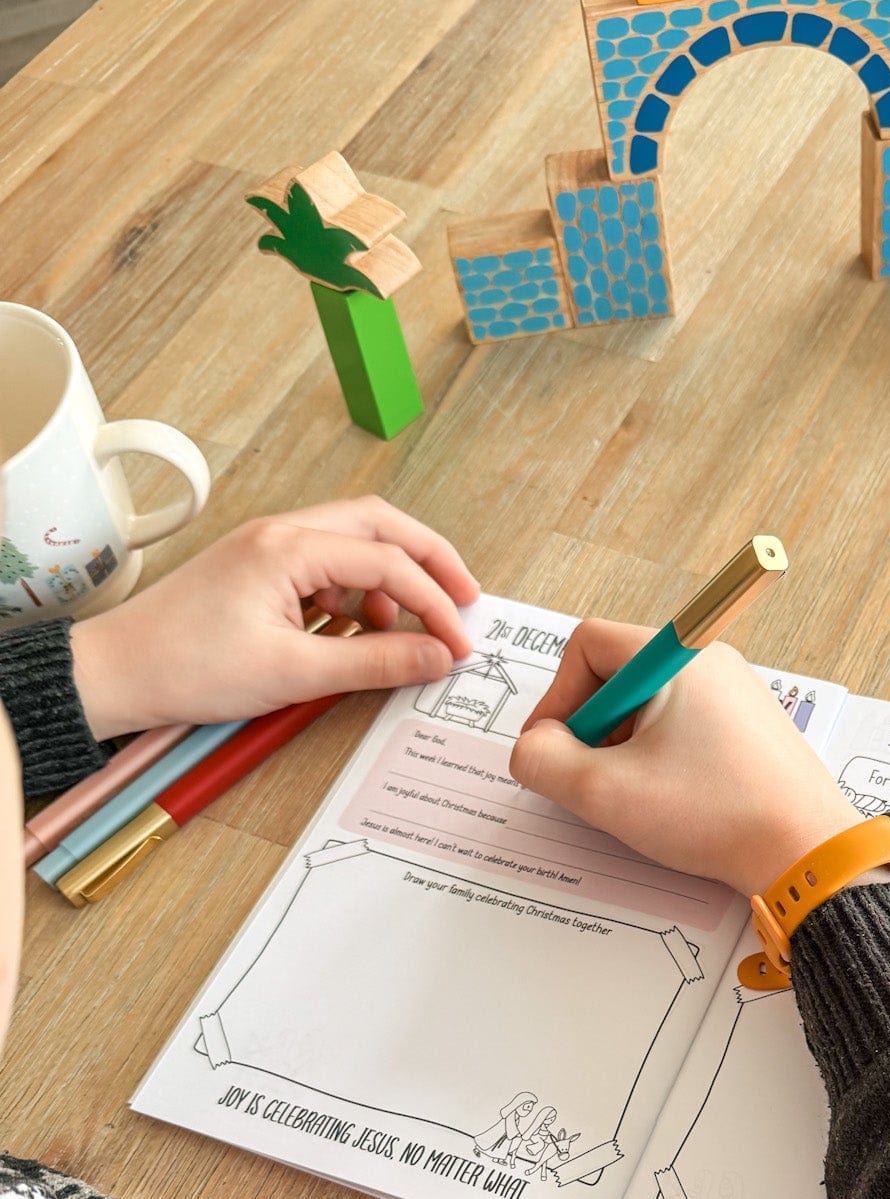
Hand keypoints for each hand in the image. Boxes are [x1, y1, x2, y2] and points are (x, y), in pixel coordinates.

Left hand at [70, 496, 477, 737]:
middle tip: (465, 601)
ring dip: (392, 576)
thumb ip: (374, 662)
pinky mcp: (257, 568)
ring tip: (409, 627)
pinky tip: (360, 628)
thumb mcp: (294, 673)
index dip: (434, 604)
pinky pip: (326, 562)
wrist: (115, 673)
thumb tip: (435, 658)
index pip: (388, 561)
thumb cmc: (185, 668)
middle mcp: (280, 532)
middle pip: (379, 524)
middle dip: (429, 561)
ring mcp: (267, 546)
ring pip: (353, 540)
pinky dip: (358, 589)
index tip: (458, 644)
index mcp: (288, 547)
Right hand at [510, 620, 860, 897]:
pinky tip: (671, 806)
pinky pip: (682, 732)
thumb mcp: (604, 793)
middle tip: (593, 780)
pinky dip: (660, 763)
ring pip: (649, 710)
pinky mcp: (748, 732)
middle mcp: (710, 663)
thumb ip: (544, 762)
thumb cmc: (718, 815)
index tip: (553, 749)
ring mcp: (734, 697)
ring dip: (623, 752)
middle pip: (617, 677)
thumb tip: (532, 749)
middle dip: (591, 730)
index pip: (588, 645)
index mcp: (677, 657)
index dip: (557, 697)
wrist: (807, 853)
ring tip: (635, 800)